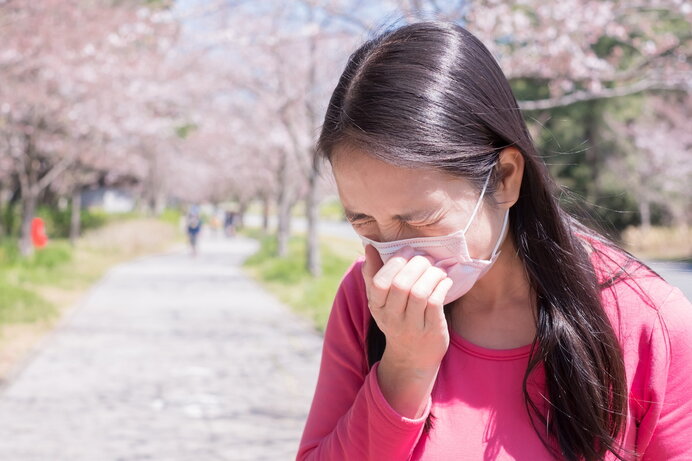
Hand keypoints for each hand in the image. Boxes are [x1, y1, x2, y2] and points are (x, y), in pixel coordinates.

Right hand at [361, 244, 453, 372]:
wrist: (412, 358)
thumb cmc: (397, 319)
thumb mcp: (380, 300)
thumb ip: (373, 273)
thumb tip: (369, 246)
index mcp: (377, 306)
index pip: (380, 282)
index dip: (395, 262)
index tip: (408, 250)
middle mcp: (392, 318)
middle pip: (401, 285)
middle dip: (417, 264)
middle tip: (426, 257)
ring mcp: (412, 326)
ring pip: (420, 293)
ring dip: (431, 274)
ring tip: (437, 268)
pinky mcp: (431, 331)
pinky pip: (436, 302)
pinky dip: (442, 286)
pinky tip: (444, 281)